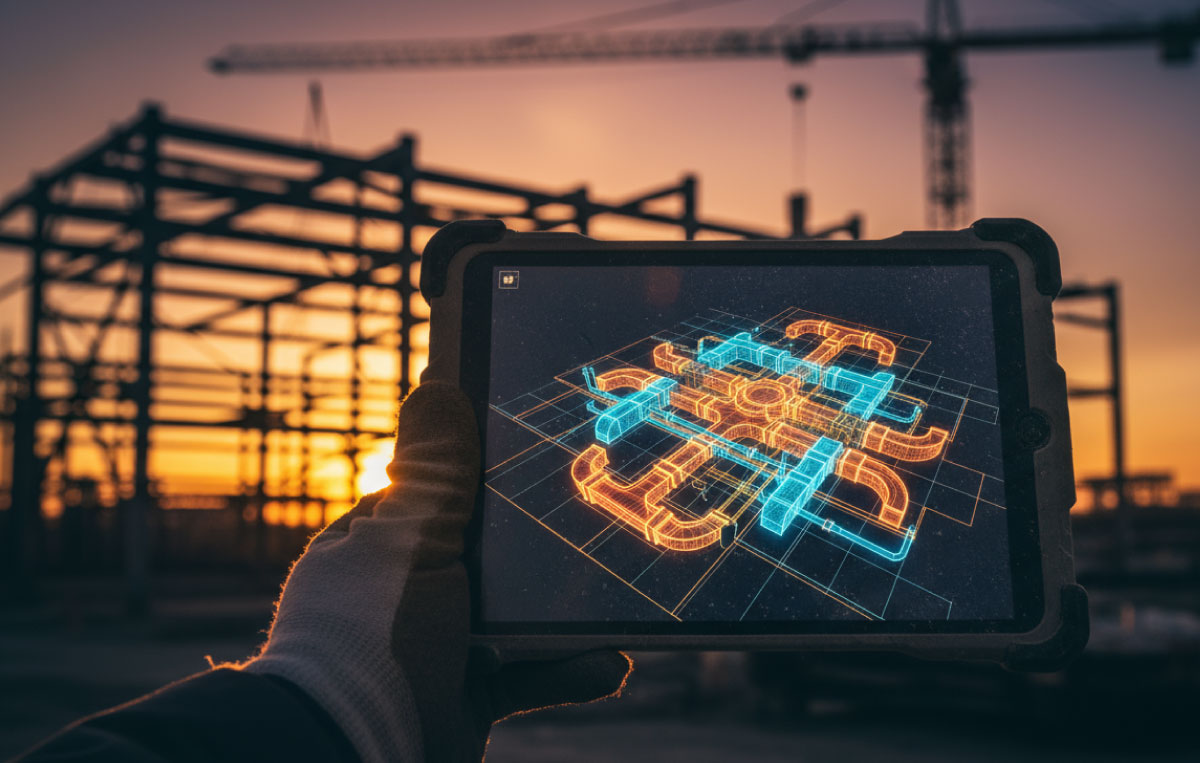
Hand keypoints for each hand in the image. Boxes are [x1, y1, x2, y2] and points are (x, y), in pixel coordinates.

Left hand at [244, 382, 631, 761]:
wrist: (348, 754)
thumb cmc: (368, 637)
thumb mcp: (408, 543)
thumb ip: (436, 475)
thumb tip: (438, 385)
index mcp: (378, 544)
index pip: (436, 492)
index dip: (484, 471)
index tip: (539, 451)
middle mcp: (405, 591)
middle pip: (487, 554)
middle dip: (539, 552)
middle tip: (597, 528)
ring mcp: (435, 645)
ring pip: (515, 617)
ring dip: (565, 617)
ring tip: (616, 609)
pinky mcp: (463, 696)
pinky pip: (526, 676)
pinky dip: (567, 671)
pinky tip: (606, 663)